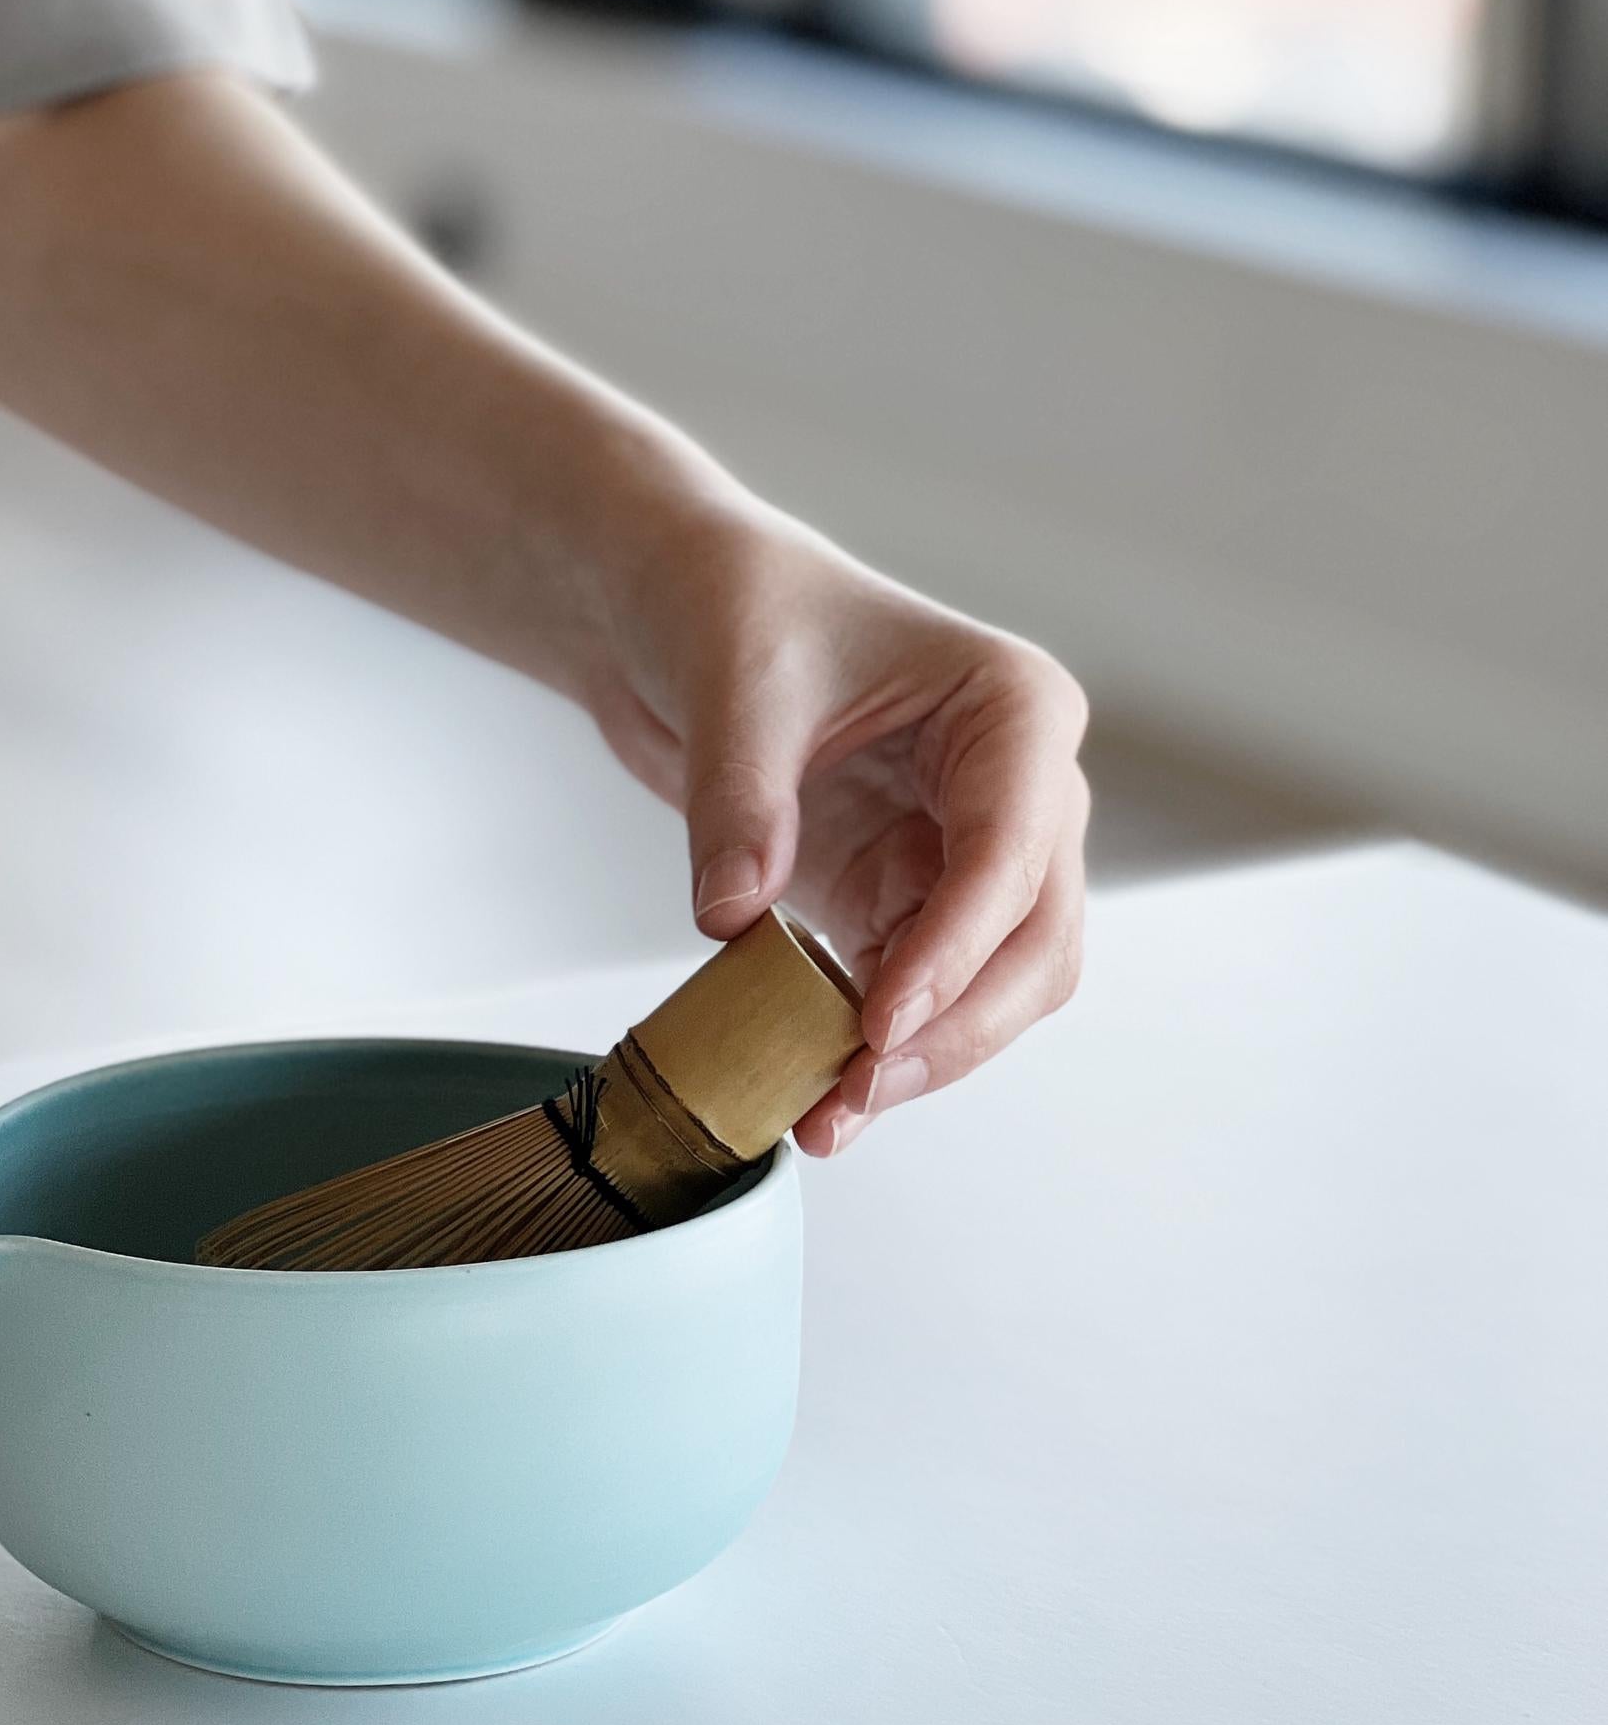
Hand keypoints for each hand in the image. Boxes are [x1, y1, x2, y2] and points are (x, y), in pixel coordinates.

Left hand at [589, 497, 1089, 1154]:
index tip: (881, 1023)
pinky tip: (817, 1097)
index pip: (1012, 849)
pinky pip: (924, 997)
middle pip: (1036, 941)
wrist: (687, 611)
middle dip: (955, 1028)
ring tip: (825, 1115)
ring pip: (999, 988)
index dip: (955, 949)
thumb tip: (731, 917)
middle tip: (854, 1090)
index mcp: (1015, 709)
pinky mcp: (914, 900)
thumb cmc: (740, 608)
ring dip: (925, 1059)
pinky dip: (879, 1052)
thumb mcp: (734, 688)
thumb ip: (739, 801)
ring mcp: (974, 853)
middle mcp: (1022, 788)